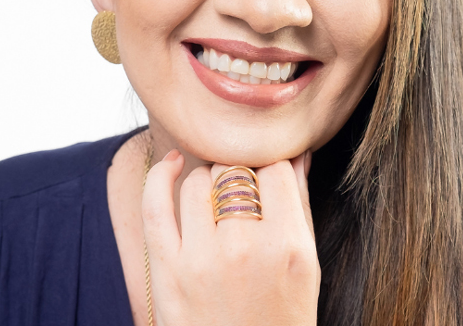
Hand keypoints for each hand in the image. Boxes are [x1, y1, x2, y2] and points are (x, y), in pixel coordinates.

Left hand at [142, 150, 318, 325]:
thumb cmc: (281, 320)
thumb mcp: (307, 269)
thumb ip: (300, 206)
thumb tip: (297, 153)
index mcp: (288, 247)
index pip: (275, 169)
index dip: (271, 168)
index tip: (267, 180)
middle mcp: (244, 249)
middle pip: (236, 171)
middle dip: (241, 176)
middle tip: (242, 196)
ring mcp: (201, 260)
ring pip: (200, 180)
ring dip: (208, 180)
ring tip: (216, 200)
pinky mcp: (167, 271)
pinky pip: (155, 203)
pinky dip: (160, 174)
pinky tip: (172, 165)